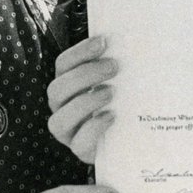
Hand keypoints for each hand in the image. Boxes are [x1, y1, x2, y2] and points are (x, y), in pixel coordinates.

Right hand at [48, 36, 116, 163]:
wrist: (128, 138)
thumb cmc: (120, 101)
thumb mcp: (117, 80)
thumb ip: (116, 65)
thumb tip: (134, 44)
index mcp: (67, 84)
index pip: (63, 64)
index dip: (80, 52)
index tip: (103, 41)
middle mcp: (60, 107)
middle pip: (58, 89)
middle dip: (85, 75)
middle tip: (114, 66)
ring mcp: (68, 131)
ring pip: (59, 119)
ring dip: (85, 103)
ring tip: (111, 92)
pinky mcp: (80, 151)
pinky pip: (79, 143)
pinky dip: (93, 128)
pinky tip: (112, 116)